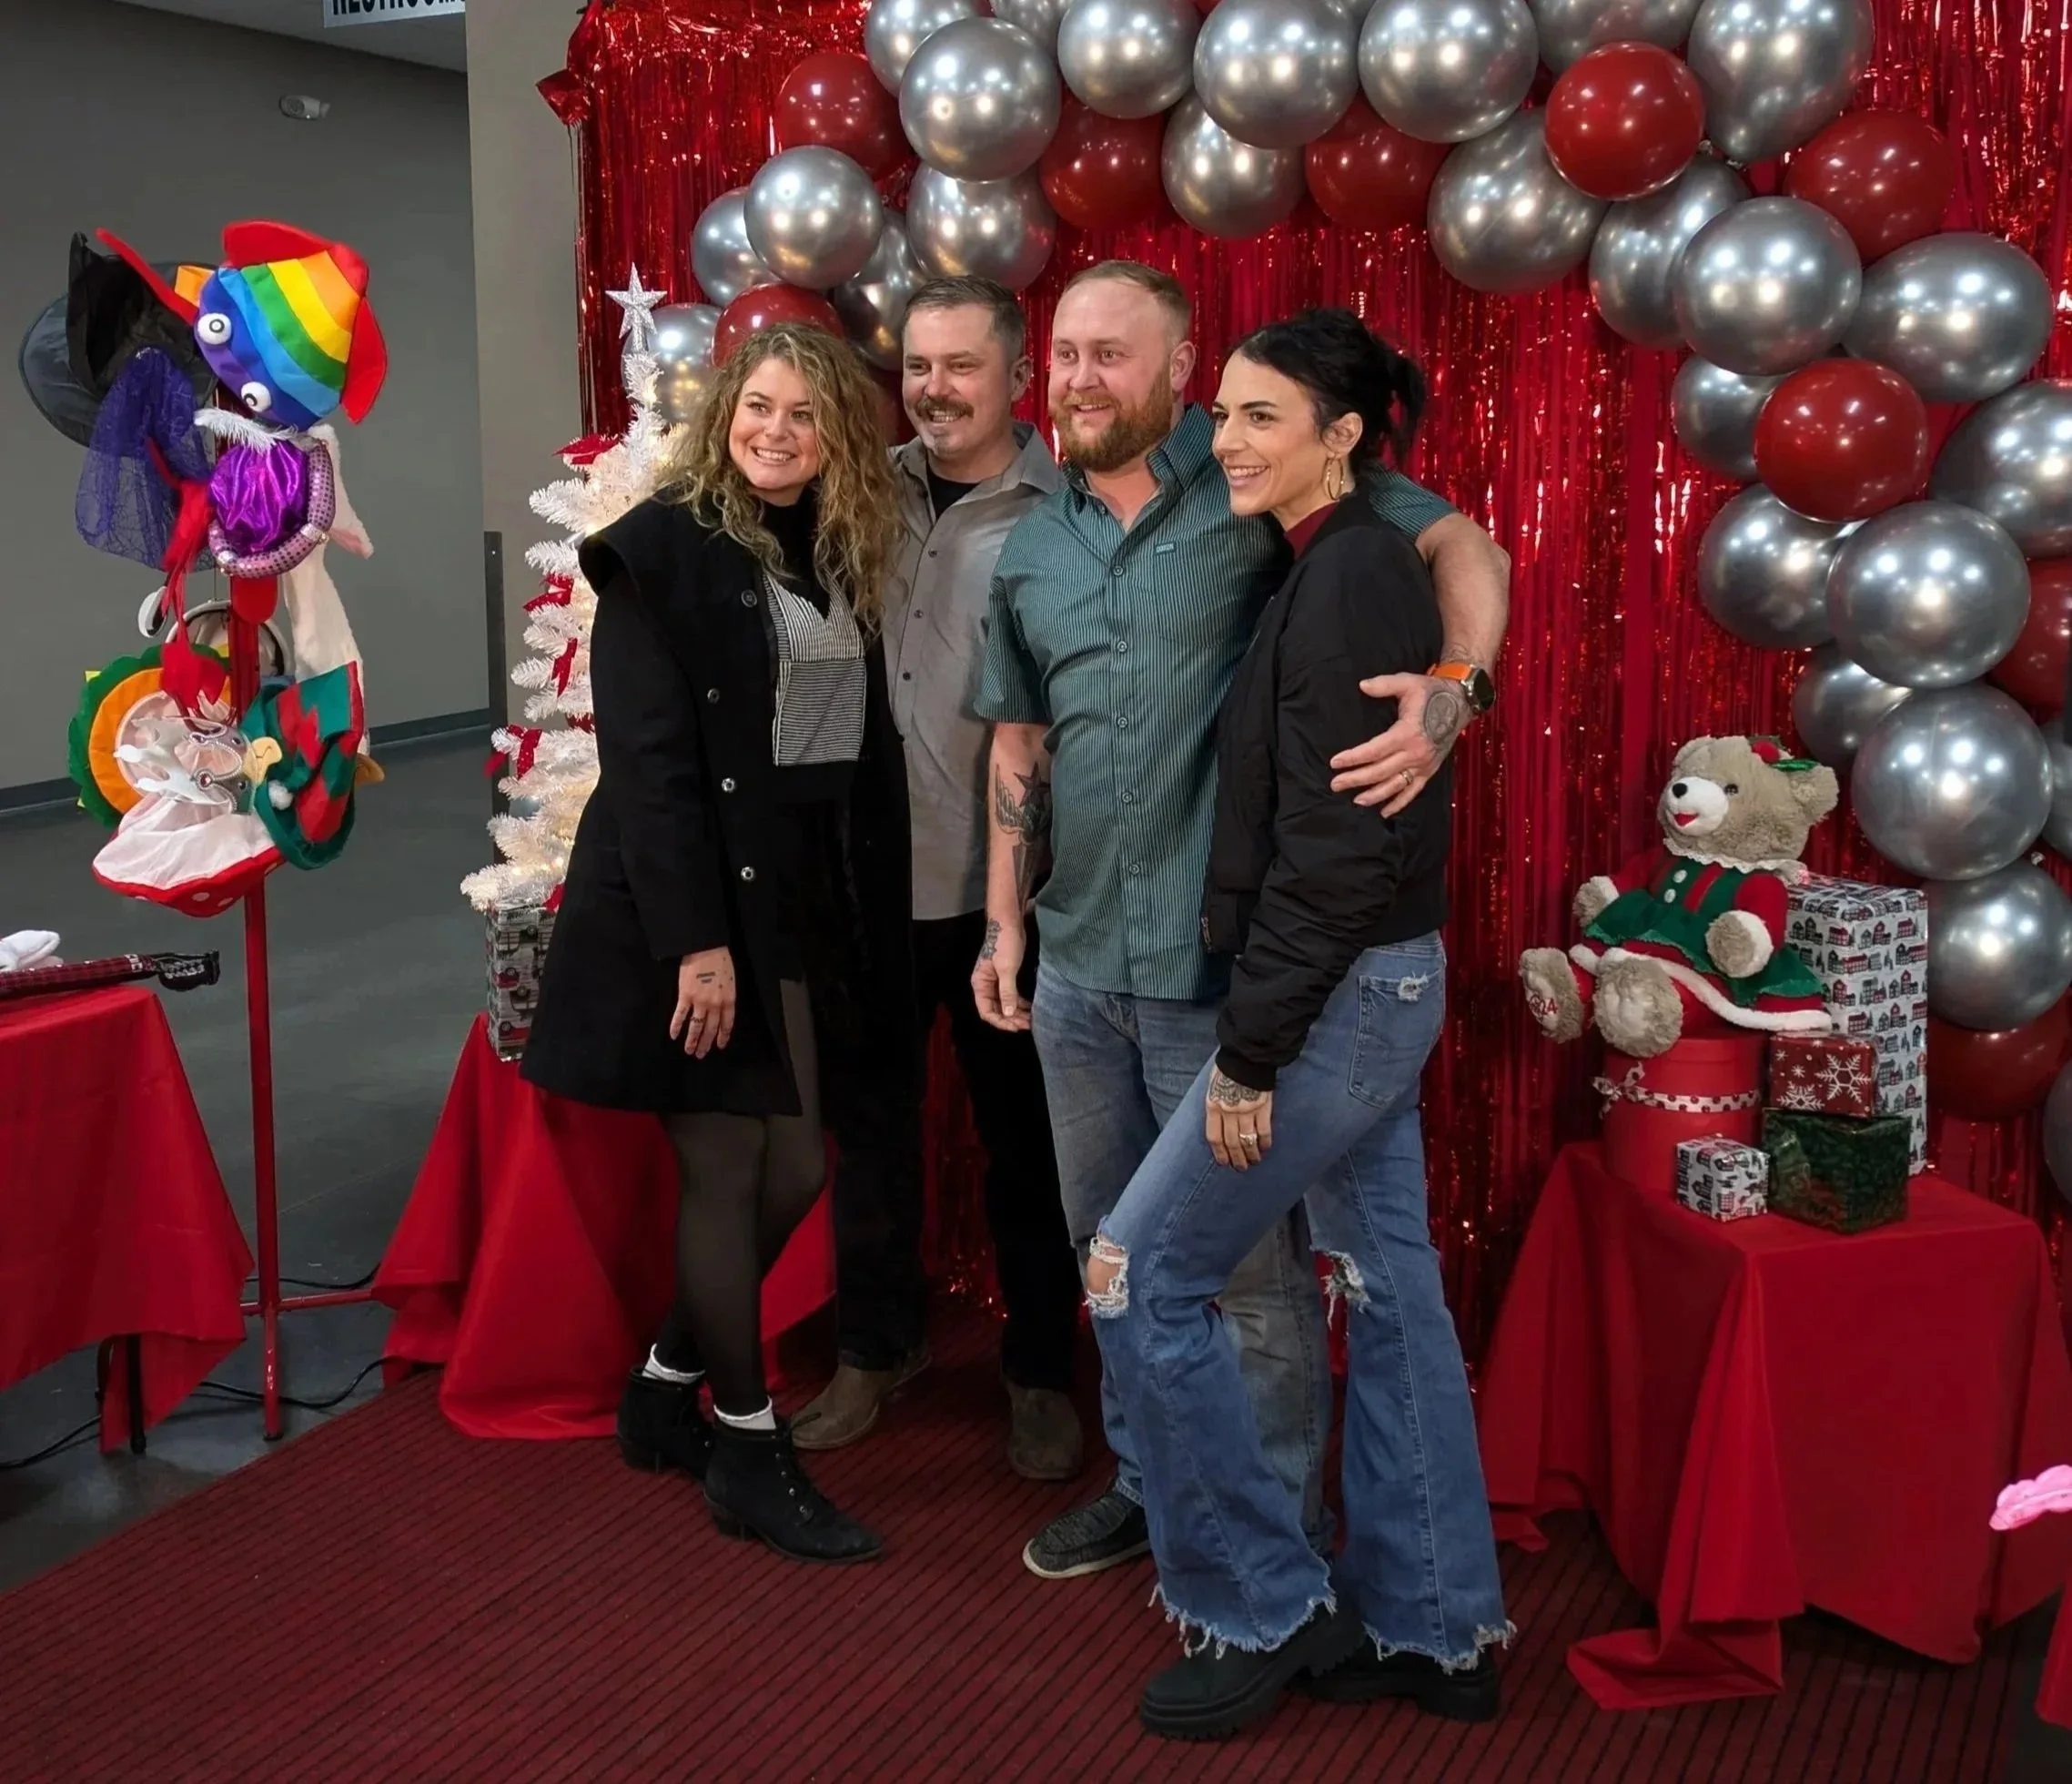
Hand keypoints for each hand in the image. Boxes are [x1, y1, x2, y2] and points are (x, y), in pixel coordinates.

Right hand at [671, 947, 735, 1057]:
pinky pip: (680, 1015)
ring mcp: (700, 1002)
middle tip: (701, 1055)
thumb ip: (726, 998)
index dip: (722, 1036)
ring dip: (692, 1041)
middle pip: (710, 1029)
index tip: (719, 1046)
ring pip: (696, 1027)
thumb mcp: (730, 982)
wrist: (706, 949)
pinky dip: (676, 1026)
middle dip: (706, 1044)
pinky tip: (673, 1035)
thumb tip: (721, 1011)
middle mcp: (715, 1005)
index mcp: (729, 1000)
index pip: (726, 1024)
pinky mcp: (685, 996)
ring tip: (689, 1051)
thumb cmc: (721, 962)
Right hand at [972, 917, 1030, 1032]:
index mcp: (980, 984)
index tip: (1016, 1026)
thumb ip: (1007, 993)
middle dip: (1011, 1018)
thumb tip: (1009, 1014)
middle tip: (1028, 1025)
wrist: (1009, 922)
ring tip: (1031, 1019)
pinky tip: (1030, 1008)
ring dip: (1016, 1012)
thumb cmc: (1004, 944)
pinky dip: (1019, 1003)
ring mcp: (996, 981)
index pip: (986, 1011)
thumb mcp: (1006, 969)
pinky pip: (1011, 995)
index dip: (1000, 1022)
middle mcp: (986, 985)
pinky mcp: (1006, 976)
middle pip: (996, 1009)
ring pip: (1005, 1003)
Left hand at [1205, 1068, 1272, 1171]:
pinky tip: (1265, 1149)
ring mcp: (1246, 1111)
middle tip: (1240, 1168)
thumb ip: (1215, 1105)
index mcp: (1213, 1106)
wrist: (1246, 1056)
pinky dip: (1264, 1142)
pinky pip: (1263, 1130)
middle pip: (1231, 1142)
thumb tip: (1217, 1121)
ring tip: (1254, 1162)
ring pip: (1248, 1140)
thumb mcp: (1212, 1086)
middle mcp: (1228, 1112)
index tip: (1224, 1163)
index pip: (1214, 1137)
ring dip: (1251, 1154)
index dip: (1219, 1152)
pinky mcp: (1263, 1108)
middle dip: (1236, 1158)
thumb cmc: (1227, 1069)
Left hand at [1330, 672, 1470, 815]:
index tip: (1335, 763)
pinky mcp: (1430, 771)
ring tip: (1355, 801)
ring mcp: (1423, 765)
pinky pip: (1413, 791)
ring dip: (1374, 795)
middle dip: (1356, 779)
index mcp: (1407, 733)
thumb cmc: (1431, 692)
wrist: (1460, 702)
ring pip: (1395, 786)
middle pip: (1380, 772)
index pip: (1374, 750)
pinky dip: (1399, 803)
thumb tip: (1362, 686)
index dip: (1353, 758)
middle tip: (1335, 784)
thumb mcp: (1408, 682)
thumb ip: (1384, 684)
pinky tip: (1384, 812)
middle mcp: (1415, 753)